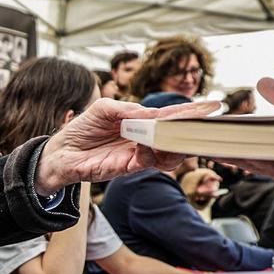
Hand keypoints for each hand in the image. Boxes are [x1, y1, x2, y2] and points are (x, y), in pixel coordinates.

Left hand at [33, 97, 220, 195]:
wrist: (60, 152)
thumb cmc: (82, 128)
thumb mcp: (104, 109)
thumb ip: (129, 109)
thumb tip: (152, 114)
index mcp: (141, 121)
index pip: (170, 116)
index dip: (191, 111)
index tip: (213, 105)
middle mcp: (144, 139)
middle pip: (175, 135)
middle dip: (190, 127)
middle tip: (202, 120)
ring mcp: (137, 155)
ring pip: (167, 153)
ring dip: (171, 142)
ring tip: (172, 132)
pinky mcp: (126, 168)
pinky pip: (146, 162)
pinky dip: (149, 152)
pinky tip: (144, 144)